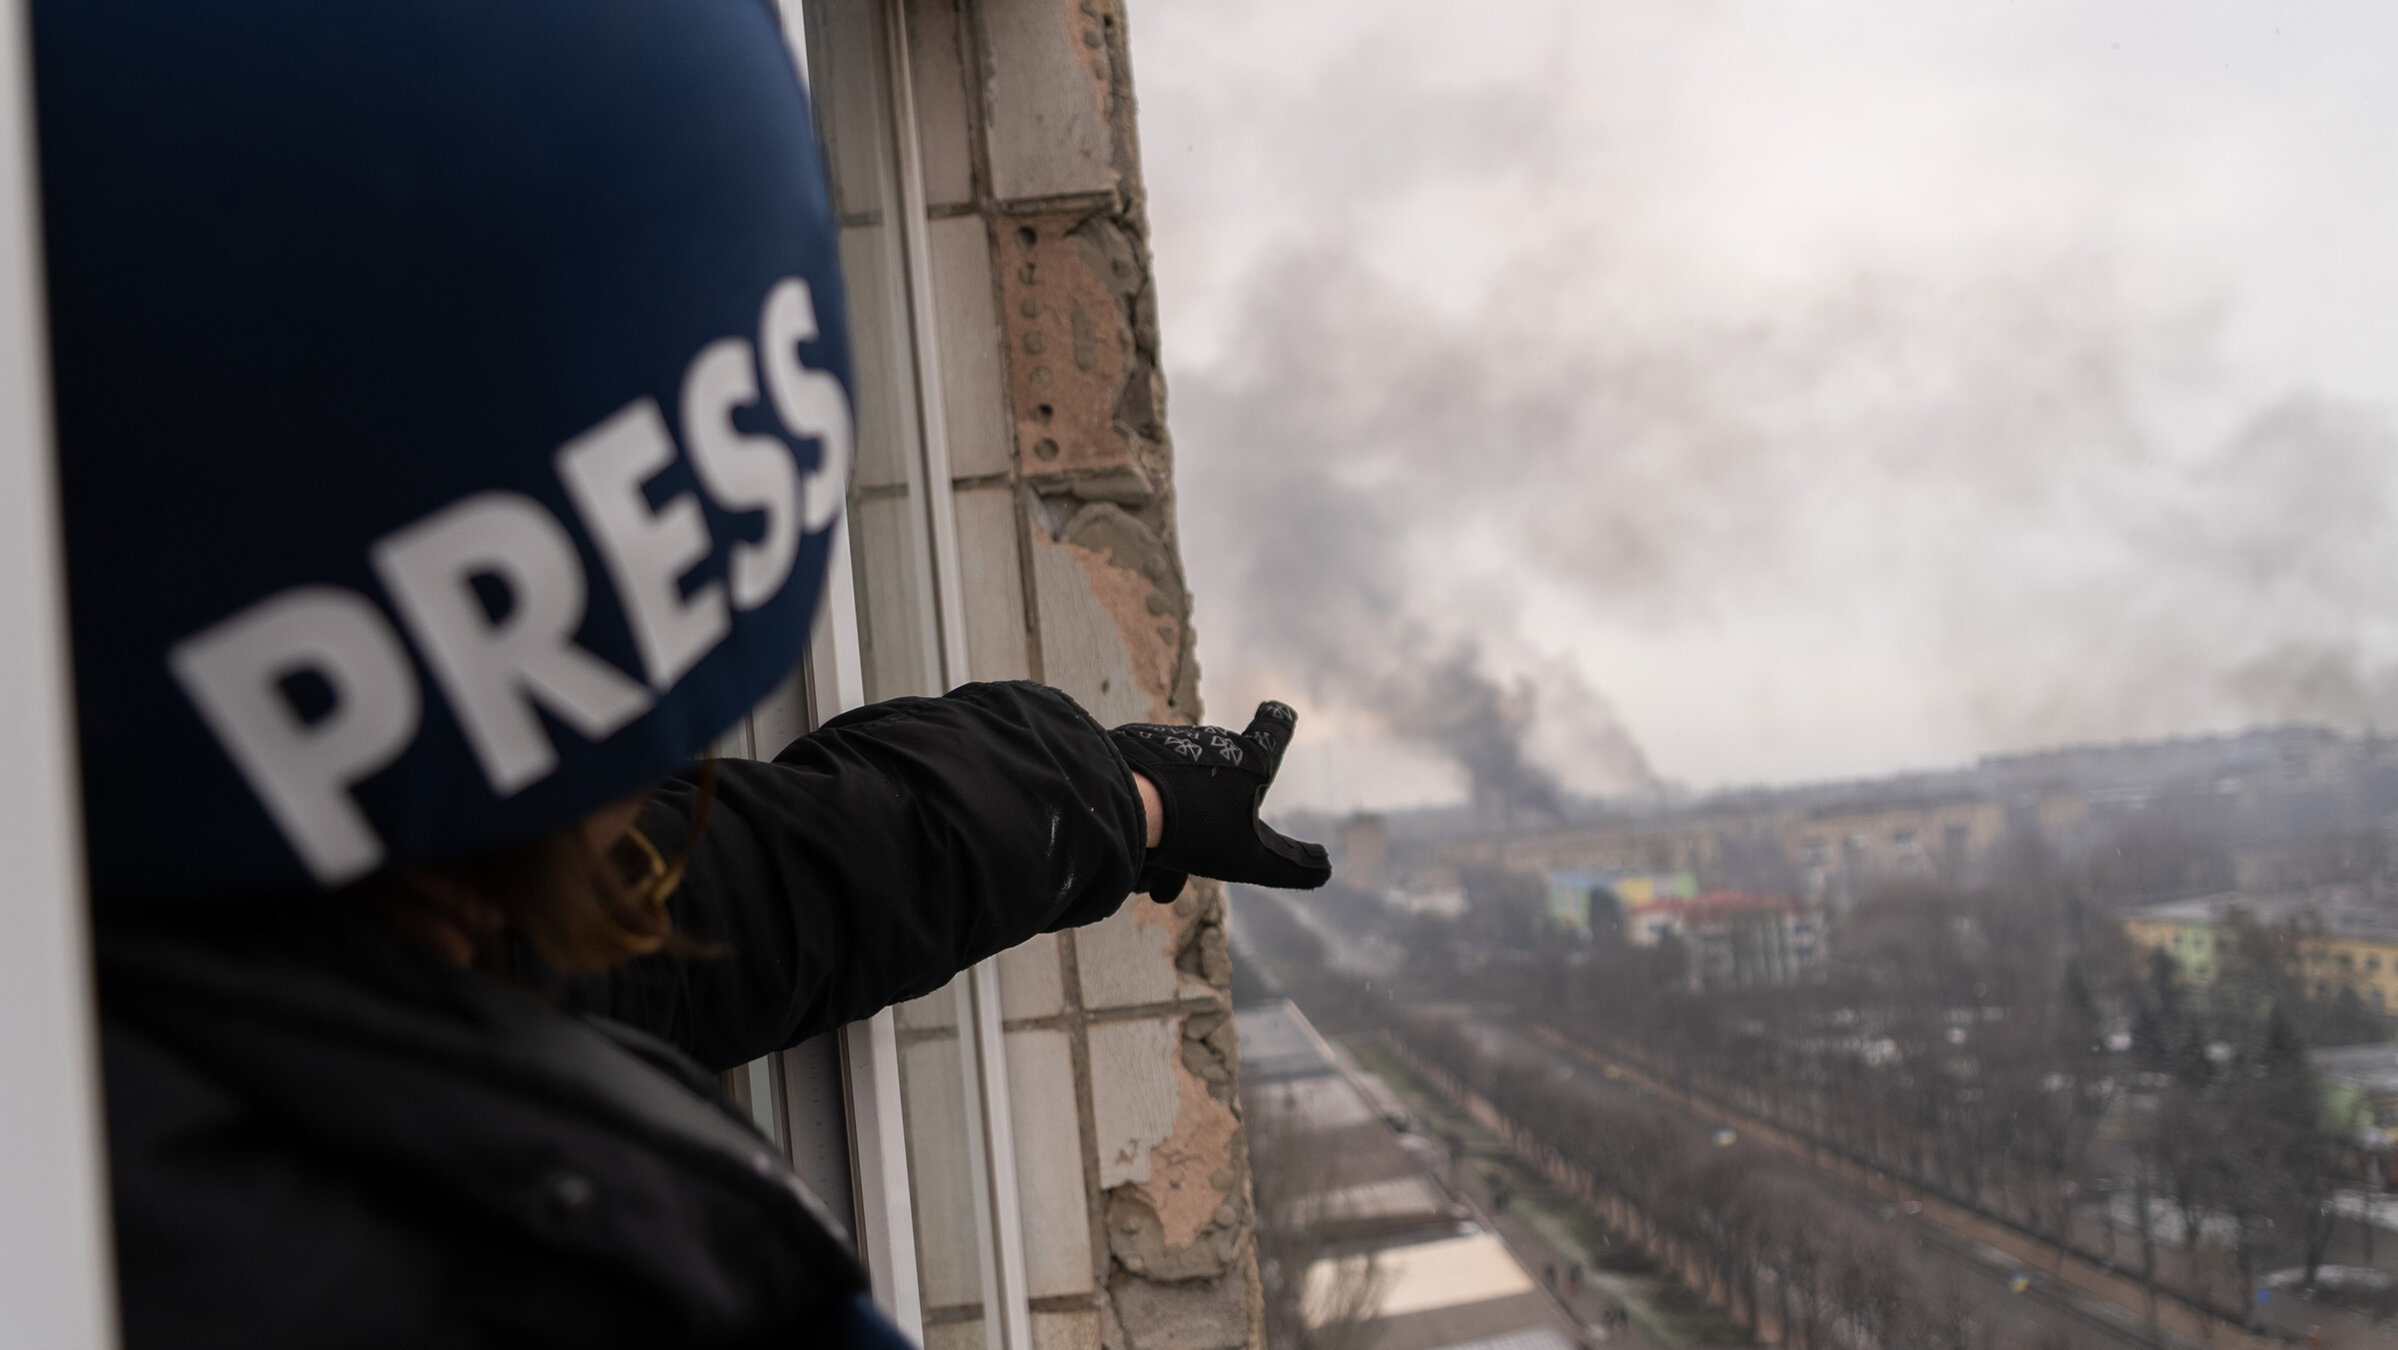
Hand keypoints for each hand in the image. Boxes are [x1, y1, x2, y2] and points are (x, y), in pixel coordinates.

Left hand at [1109, 702, 1331, 901]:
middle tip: (1196, 857)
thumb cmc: (1196, 826)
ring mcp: (1171, 740)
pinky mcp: (1131, 747)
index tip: (1279, 712)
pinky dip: (1142, 817)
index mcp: (1249, 758)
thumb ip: (1292, 867)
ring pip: (1178, 790)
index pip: (1274, 729)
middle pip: (1220, 779)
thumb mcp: (1252, 858)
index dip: (1279, 723)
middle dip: (1210, 823)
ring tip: (1154, 868)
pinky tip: (1133, 854)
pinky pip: (1145, 785)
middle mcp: (1212, 741)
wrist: (1123, 800)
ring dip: (1169, 830)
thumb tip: (1325, 870)